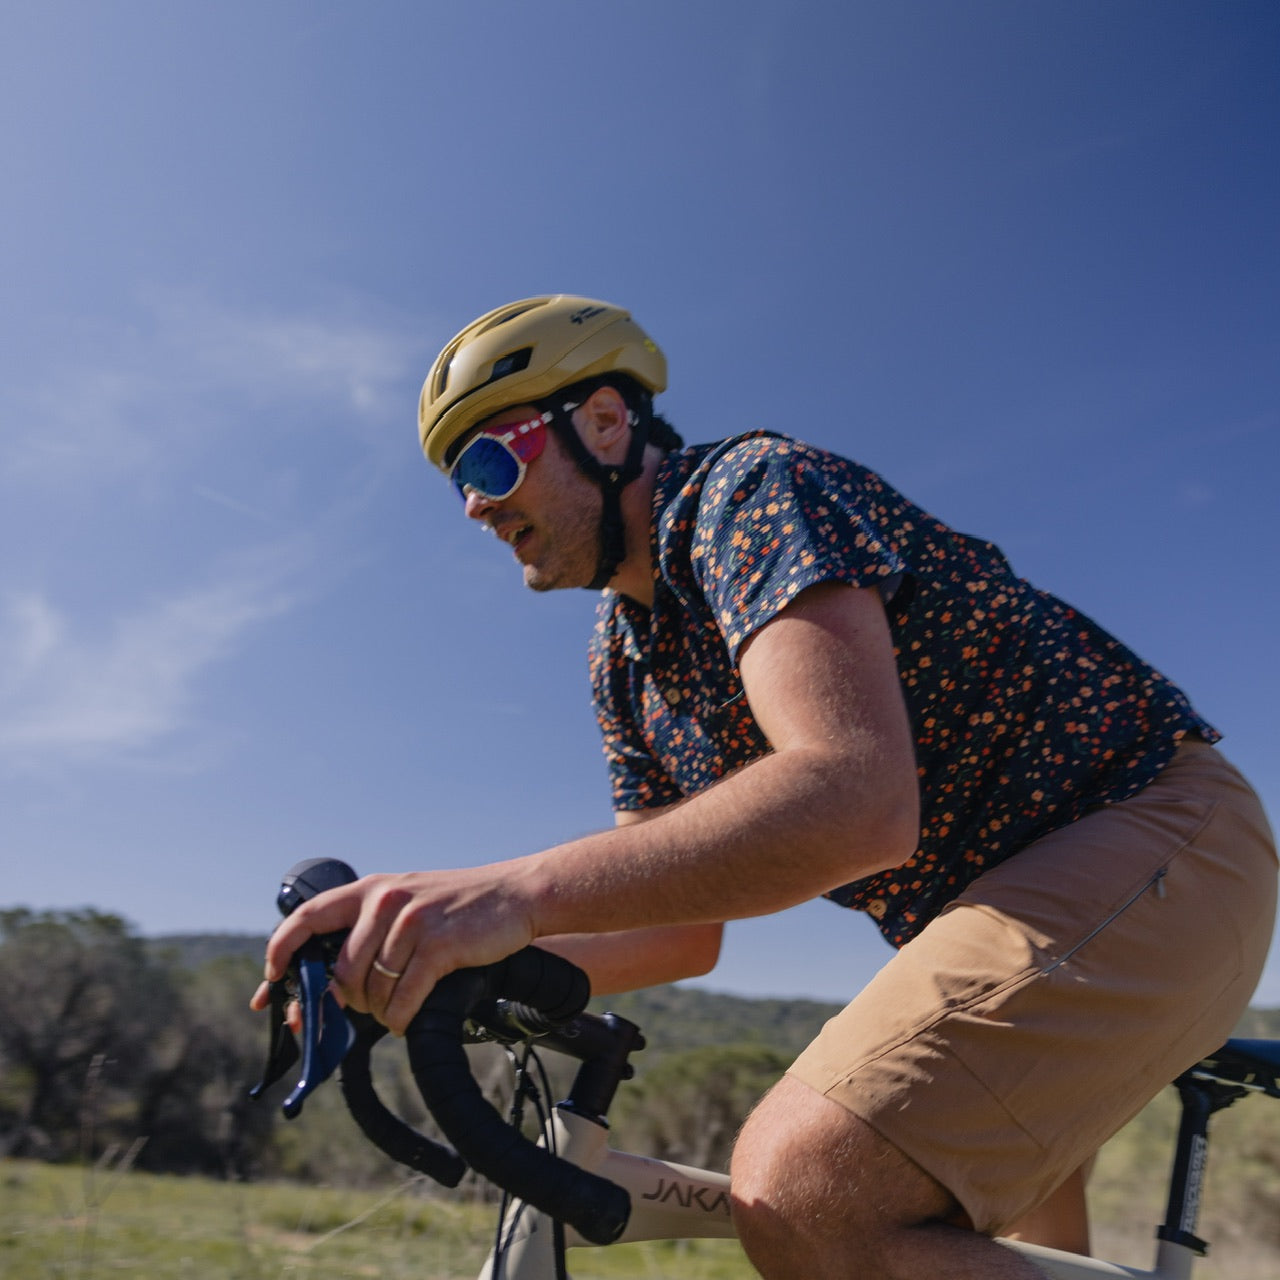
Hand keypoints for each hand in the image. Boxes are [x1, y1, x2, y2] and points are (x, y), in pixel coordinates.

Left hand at [261, 864, 536, 1034]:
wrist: (515, 894)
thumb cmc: (458, 907)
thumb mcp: (407, 900)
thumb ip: (369, 929)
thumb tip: (326, 983)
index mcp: (371, 888)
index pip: (306, 917)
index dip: (280, 952)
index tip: (270, 982)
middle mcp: (385, 900)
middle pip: (339, 969)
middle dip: (344, 1001)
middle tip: (364, 1009)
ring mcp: (412, 921)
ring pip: (371, 988)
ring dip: (380, 1012)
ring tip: (395, 1010)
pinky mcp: (439, 944)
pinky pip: (403, 997)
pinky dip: (401, 1018)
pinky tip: (408, 1018)